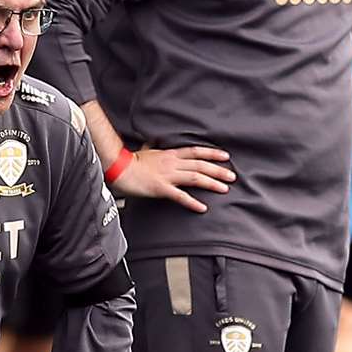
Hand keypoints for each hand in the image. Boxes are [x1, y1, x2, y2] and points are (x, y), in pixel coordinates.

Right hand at [113, 146, 233, 213]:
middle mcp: (172, 163)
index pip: (196, 152)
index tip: (225, 157)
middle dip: (218, 170)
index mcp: (170, 154)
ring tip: (224, 189)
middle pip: (200, 165)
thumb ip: (155, 149)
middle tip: (232, 176)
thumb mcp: (147, 151)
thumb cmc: (130, 161)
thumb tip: (155, 143)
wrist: (118, 168)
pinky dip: (192, 202)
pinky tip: (202, 207)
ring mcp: (167, 176)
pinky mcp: (161, 188)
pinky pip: (180, 196)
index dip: (212, 154)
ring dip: (211, 183)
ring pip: (195, 178)